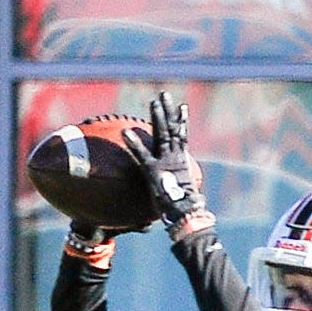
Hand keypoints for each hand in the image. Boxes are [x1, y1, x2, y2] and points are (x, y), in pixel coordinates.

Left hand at [122, 91, 214, 239]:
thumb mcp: (181, 197)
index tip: (181, 107)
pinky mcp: (154, 171)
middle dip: (168, 111)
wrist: (185, 215)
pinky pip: (142, 154)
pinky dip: (134, 143)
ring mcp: (166, 162)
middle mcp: (176, 158)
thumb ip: (175, 191)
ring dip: (158, 117)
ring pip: (163, 134)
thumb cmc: (184, 211)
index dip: (181, 121)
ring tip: (154, 102)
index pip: (182, 137)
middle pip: (173, 129)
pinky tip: (126, 133)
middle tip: (164, 95)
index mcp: (182, 161)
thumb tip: (180, 199)